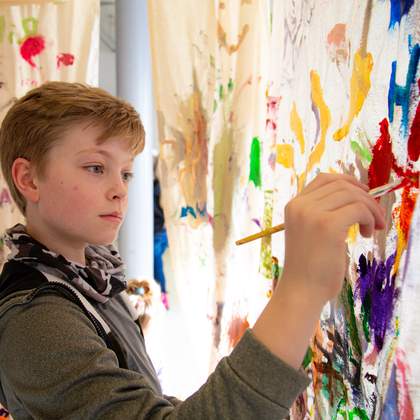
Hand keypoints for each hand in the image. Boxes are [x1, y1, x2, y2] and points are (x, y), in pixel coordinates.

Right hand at [281, 173, 384, 304]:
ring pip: (353, 195)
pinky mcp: (328, 225)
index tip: (363, 193)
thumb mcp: (310, 231)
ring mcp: (312, 214)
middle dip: (364, 197)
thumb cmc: (309, 266)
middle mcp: (300, 205)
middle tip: (375, 217)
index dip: (347, 181)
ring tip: (370, 228)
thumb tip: (357, 194)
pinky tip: (366, 234)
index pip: (324, 179)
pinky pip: (359, 209)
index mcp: (294, 205)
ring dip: (370, 209)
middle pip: (341, 185)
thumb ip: (322, 212)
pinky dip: (370, 219)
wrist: (301, 290)